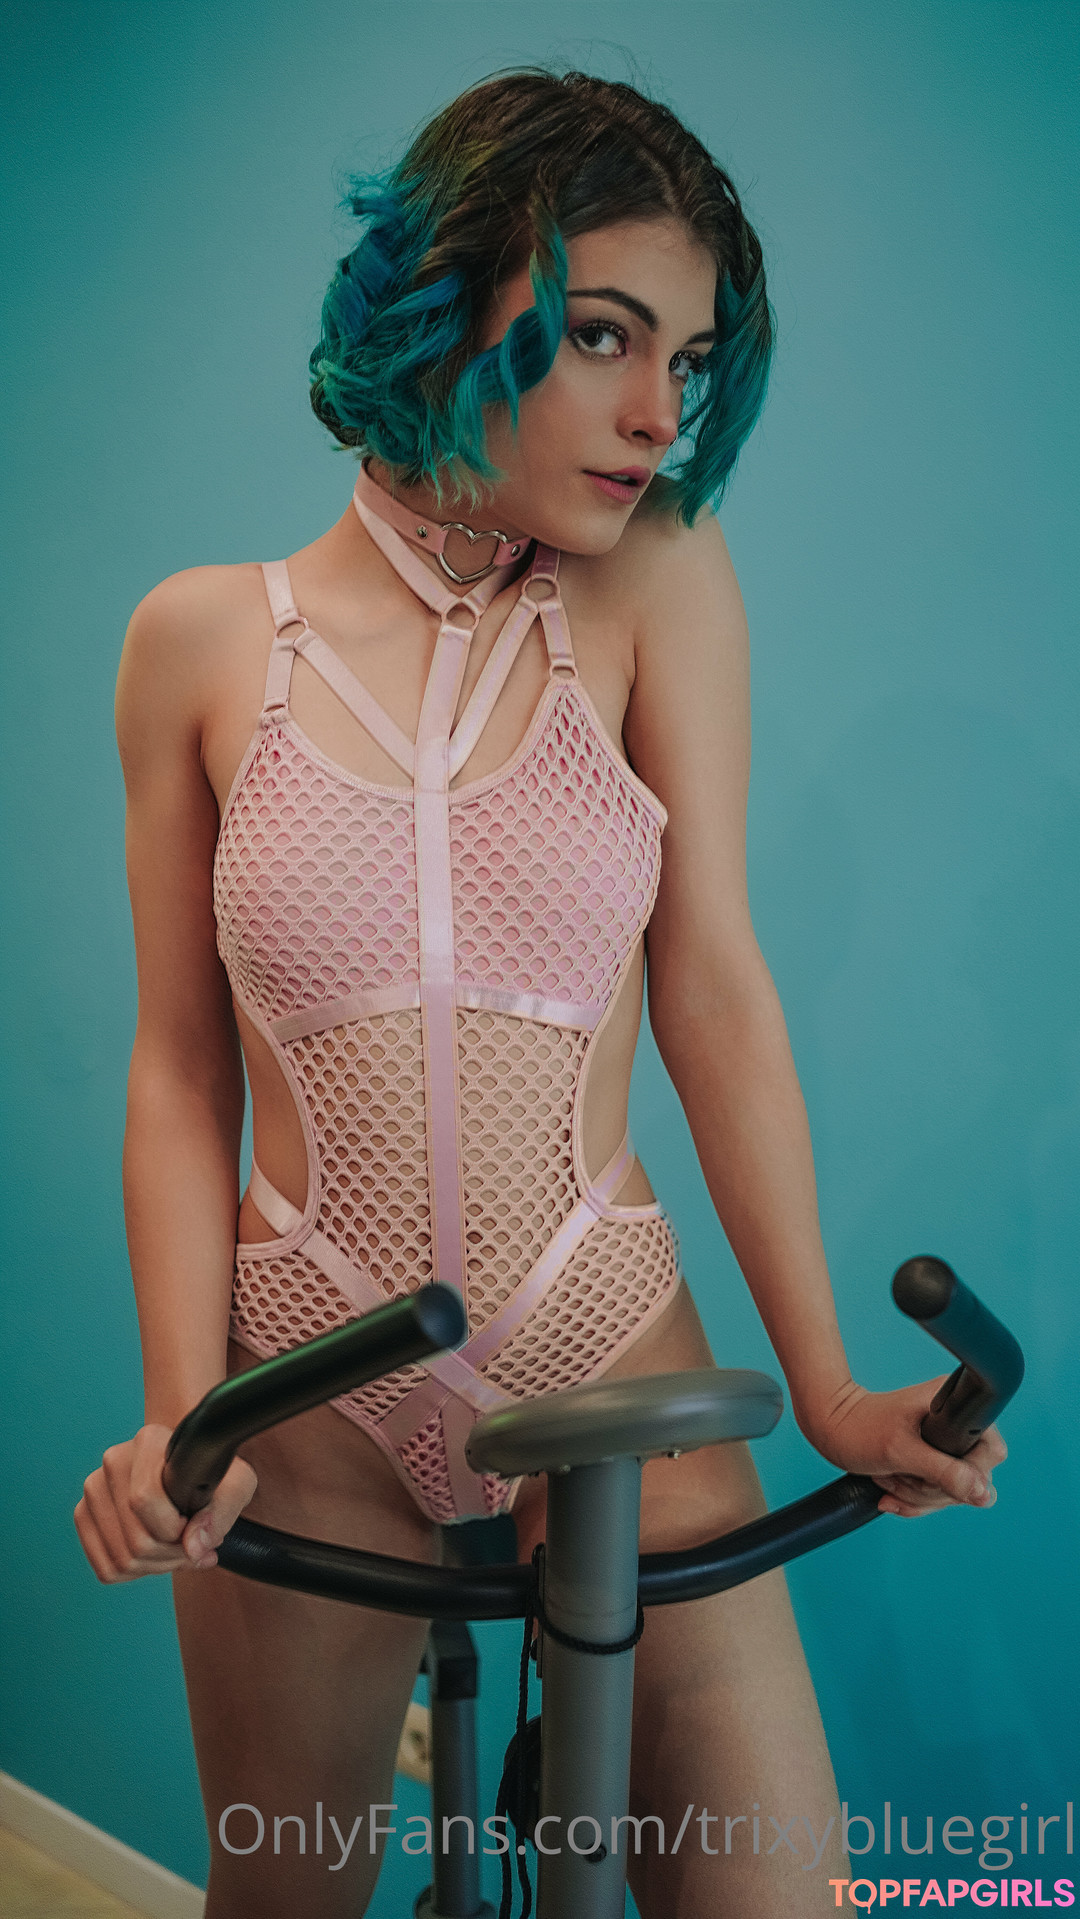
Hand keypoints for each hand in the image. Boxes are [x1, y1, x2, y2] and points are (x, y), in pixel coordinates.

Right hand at [75, 1424, 257, 1579]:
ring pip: (121, 1560)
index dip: (175, 1528)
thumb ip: (222, 1512)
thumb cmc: (213, 1475)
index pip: (144, 1500)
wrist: (189, 1470)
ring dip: (157, 1566)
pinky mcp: (84, 1515)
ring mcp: (94, 1489)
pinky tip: (156, 1552)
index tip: (194, 1523)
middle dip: (173, 1555)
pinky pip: (106, 1569)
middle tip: (194, 1542)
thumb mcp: (237, 1484)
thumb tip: (194, 1547)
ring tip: (179, 1547)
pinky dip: (136, 1572)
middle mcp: (113, 1460)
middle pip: (136, 1541)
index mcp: (148, 1441)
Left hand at [801, 1377, 1006, 1517]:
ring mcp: (944, 1443)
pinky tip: (888, 1490)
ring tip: (886, 1477)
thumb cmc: (858, 1429)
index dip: (967, 1473)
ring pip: (954, 1490)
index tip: (929, 1471)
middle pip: (973, 1478)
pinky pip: (937, 1492)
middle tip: (897, 1473)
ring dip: (917, 1494)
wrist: (828, 1427)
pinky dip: (913, 1498)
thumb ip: (945, 1473)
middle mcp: (955, 1422)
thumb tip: (985, 1495)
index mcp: (954, 1405)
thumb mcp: (901, 1453)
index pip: (991, 1451)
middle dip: (932, 1488)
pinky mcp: (931, 1458)